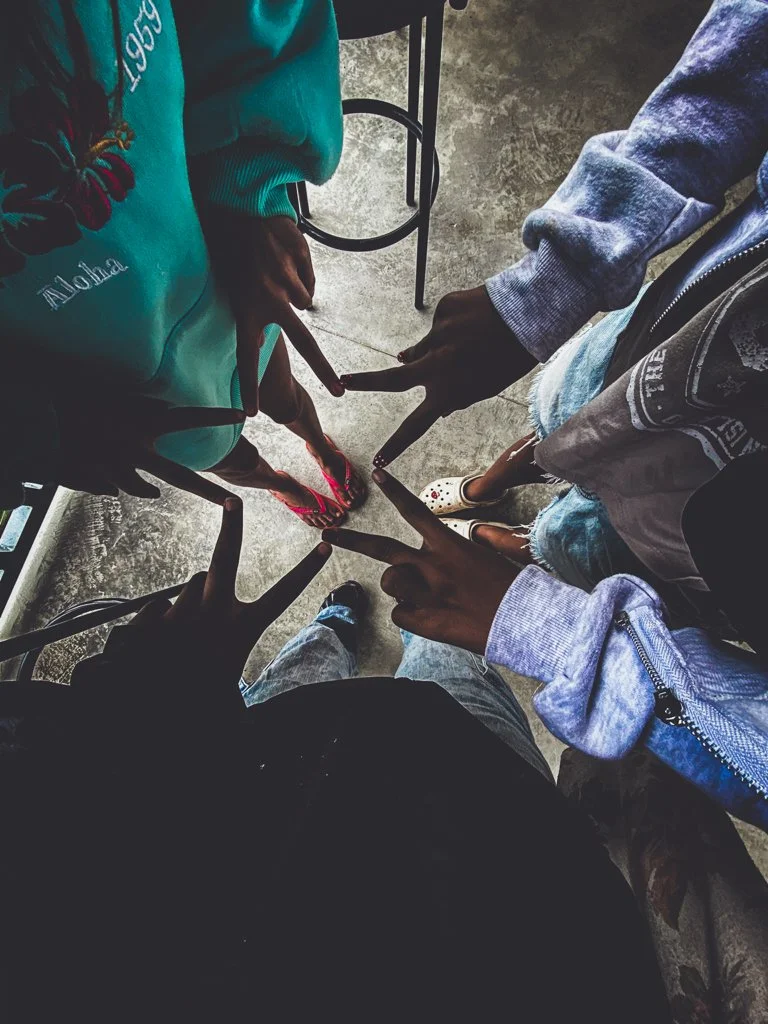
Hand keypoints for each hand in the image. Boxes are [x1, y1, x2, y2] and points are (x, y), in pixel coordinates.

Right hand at [50, 393, 244, 504]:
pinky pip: (116, 487)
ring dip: (149, 489)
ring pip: (144, 488)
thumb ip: (140, 406)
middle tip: (231, 501)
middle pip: (180, 477)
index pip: (189, 418)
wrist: (41, 424)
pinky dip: (119, 485)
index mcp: (142, 421)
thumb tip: (163, 411)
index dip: (216, 416)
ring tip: (155, 492)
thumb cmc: (75, 400)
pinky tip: (118, 484)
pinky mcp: (99, 478)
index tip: (241, 414)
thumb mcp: (111, 394)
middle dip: (207, 491)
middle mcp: (136, 448)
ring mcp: (119, 468)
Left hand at [74, 497, 332, 717]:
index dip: (306, 571)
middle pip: (225, 558)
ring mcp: (183, 611)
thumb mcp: (231, 690)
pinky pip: (162, 603)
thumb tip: (239, 667)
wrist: (151, 708)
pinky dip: (165, 615)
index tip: (324, 548)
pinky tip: (161, 638)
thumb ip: (235, 665)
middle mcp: (214, 612)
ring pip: (193, 584)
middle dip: (231, 526)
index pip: (283, 595)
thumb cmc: (199, 700)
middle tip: (232, 500)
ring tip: (187, 632)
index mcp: (242, 629)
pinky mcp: (155, 616)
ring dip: (194, 598)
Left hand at [204, 212, 343, 414]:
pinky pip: (309, 281)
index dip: (249, 385)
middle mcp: (268, 298)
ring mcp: (287, 280)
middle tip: (338, 392)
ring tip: (274, 267)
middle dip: (322, 369)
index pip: (246, 355)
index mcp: (245, 308)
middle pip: (304, 341)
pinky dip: (301, 273)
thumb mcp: (233, 285)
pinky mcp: (301, 263)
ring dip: (295, 289)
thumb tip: (263, 339)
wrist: (244, 205)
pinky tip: (285, 256)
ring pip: (305, 300)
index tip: (251, 413)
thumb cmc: (235, 249)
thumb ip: (251, 315)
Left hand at [323, 469, 520, 653]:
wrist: (525, 622)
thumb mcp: (492, 557)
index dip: (395, 491)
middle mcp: (433, 565)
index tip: (379, 474)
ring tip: (428, 598)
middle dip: (351, 540)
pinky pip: (399, 615)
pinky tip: (435, 619)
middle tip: (328, 534)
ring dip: (402, 590)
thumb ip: (465, 548)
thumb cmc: (512, 589)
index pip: (416, 510)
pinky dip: (412, 617)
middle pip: (382, 548)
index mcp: (450, 544)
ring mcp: (426, 593)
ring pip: (389, 584)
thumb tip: (454, 545)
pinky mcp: (424, 620)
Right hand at [340, 286, 535, 466]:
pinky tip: (475, 322)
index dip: (396, 445)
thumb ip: (456, 395)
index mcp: (449, 392)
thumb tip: (426, 392)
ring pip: (424, 348)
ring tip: (469, 342)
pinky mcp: (442, 312)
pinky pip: (441, 324)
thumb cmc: (511, 357)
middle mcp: (437, 367)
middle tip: (342, 381)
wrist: (530, 315)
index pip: (416, 426)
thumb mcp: (486, 387)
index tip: (378, 461)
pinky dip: (453, 325)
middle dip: (364, 382)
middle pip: (392, 380)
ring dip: (438, 349)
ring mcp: (437, 337)